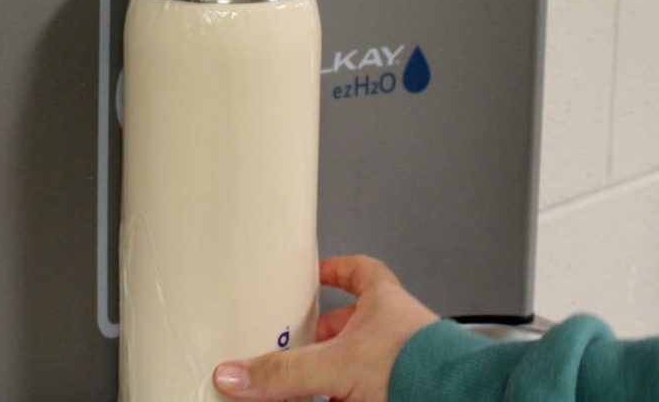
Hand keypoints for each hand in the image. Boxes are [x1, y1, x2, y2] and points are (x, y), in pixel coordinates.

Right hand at [213, 255, 437, 401]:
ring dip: (333, 375)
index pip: (357, 270)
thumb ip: (285, 372)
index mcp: (383, 301)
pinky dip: (345, 396)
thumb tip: (236, 374)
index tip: (315, 273)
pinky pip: (367, 391)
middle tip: (295, 345)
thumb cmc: (422, 367)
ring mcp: (400, 363)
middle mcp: (395, 330)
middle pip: (352, 325)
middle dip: (323, 336)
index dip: (334, 270)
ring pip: (359, 364)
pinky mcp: (403, 390)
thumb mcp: (338, 364)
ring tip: (304, 387)